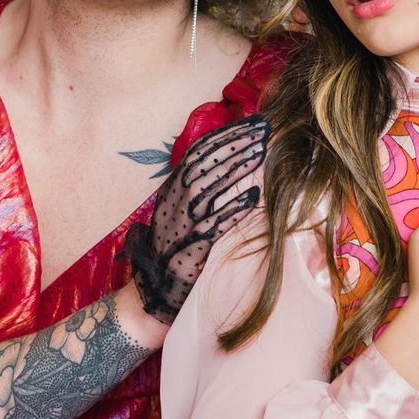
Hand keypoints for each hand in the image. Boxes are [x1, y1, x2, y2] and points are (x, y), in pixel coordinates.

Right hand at [119, 115, 268, 321]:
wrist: (154, 295)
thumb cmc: (175, 251)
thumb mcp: (182, 212)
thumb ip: (202, 189)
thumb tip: (231, 163)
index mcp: (173, 189)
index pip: (199, 152)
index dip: (226, 135)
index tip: (252, 123)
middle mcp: (174, 201)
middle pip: (204, 163)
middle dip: (234, 143)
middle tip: (264, 130)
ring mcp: (180, 224)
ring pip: (206, 187)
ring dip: (234, 168)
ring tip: (262, 153)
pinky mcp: (190, 248)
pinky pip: (212, 225)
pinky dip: (232, 210)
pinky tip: (253, 198)